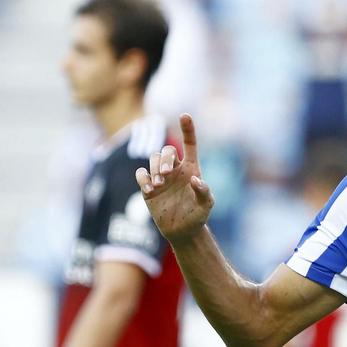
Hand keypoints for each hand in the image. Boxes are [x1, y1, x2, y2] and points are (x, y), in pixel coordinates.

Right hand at [135, 113, 214, 241]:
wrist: (183, 230)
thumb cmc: (198, 215)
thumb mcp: (206, 204)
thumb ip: (204, 191)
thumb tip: (195, 180)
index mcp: (191, 167)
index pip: (190, 143)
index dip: (188, 129)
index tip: (185, 115)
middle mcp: (175, 168)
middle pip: (166, 150)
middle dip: (164, 159)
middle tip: (166, 174)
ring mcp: (160, 177)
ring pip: (152, 159)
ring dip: (154, 168)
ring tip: (159, 184)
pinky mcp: (148, 187)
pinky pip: (140, 174)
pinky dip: (143, 178)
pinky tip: (150, 189)